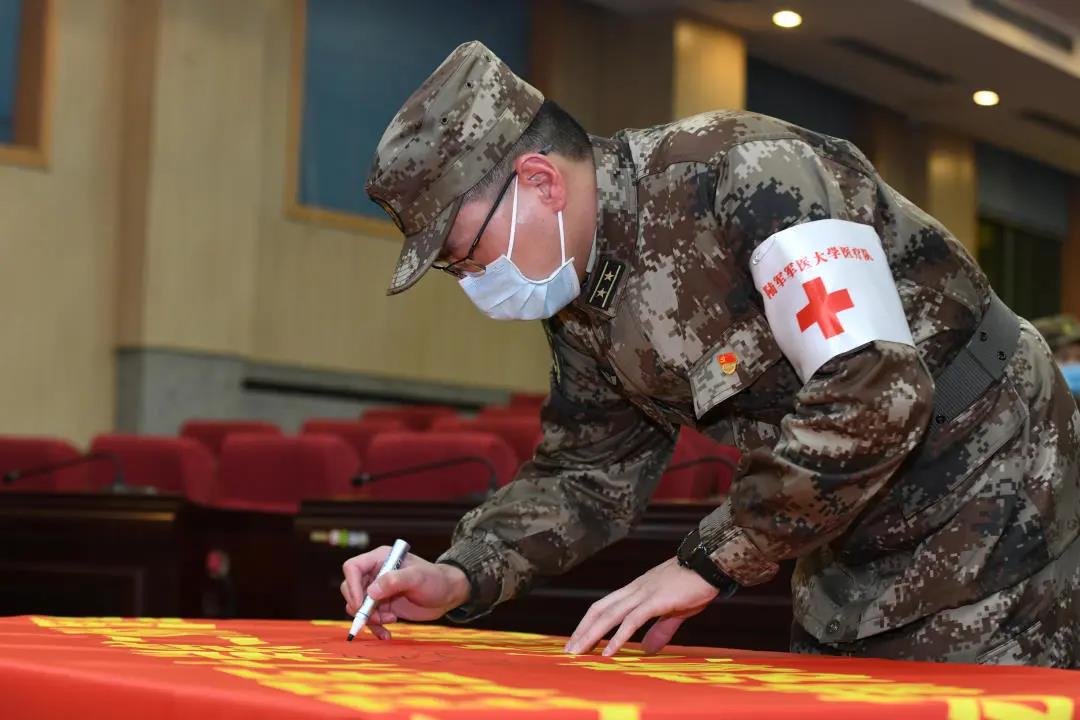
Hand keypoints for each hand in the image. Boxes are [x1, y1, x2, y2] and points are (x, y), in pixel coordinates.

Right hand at [340, 546, 470, 639]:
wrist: (447, 595)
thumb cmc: (435, 580)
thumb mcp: (417, 578)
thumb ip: (395, 581)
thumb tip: (371, 592)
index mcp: (380, 559)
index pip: (352, 568)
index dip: (352, 586)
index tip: (361, 604)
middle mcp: (375, 573)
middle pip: (350, 589)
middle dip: (360, 607)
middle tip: (377, 617)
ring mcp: (378, 590)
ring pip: (357, 606)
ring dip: (369, 619)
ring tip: (391, 620)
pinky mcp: (382, 605)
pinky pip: (369, 618)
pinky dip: (375, 627)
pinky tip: (387, 635)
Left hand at [565, 557, 718, 656]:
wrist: (710, 564)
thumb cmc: (694, 585)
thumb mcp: (674, 610)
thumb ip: (660, 629)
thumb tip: (647, 649)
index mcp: (636, 590)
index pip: (603, 606)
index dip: (587, 623)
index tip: (577, 640)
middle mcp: (634, 590)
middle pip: (599, 610)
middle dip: (582, 631)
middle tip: (568, 652)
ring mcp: (644, 594)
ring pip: (610, 615)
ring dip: (592, 635)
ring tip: (578, 653)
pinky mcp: (657, 601)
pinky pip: (632, 620)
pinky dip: (618, 637)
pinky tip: (609, 652)